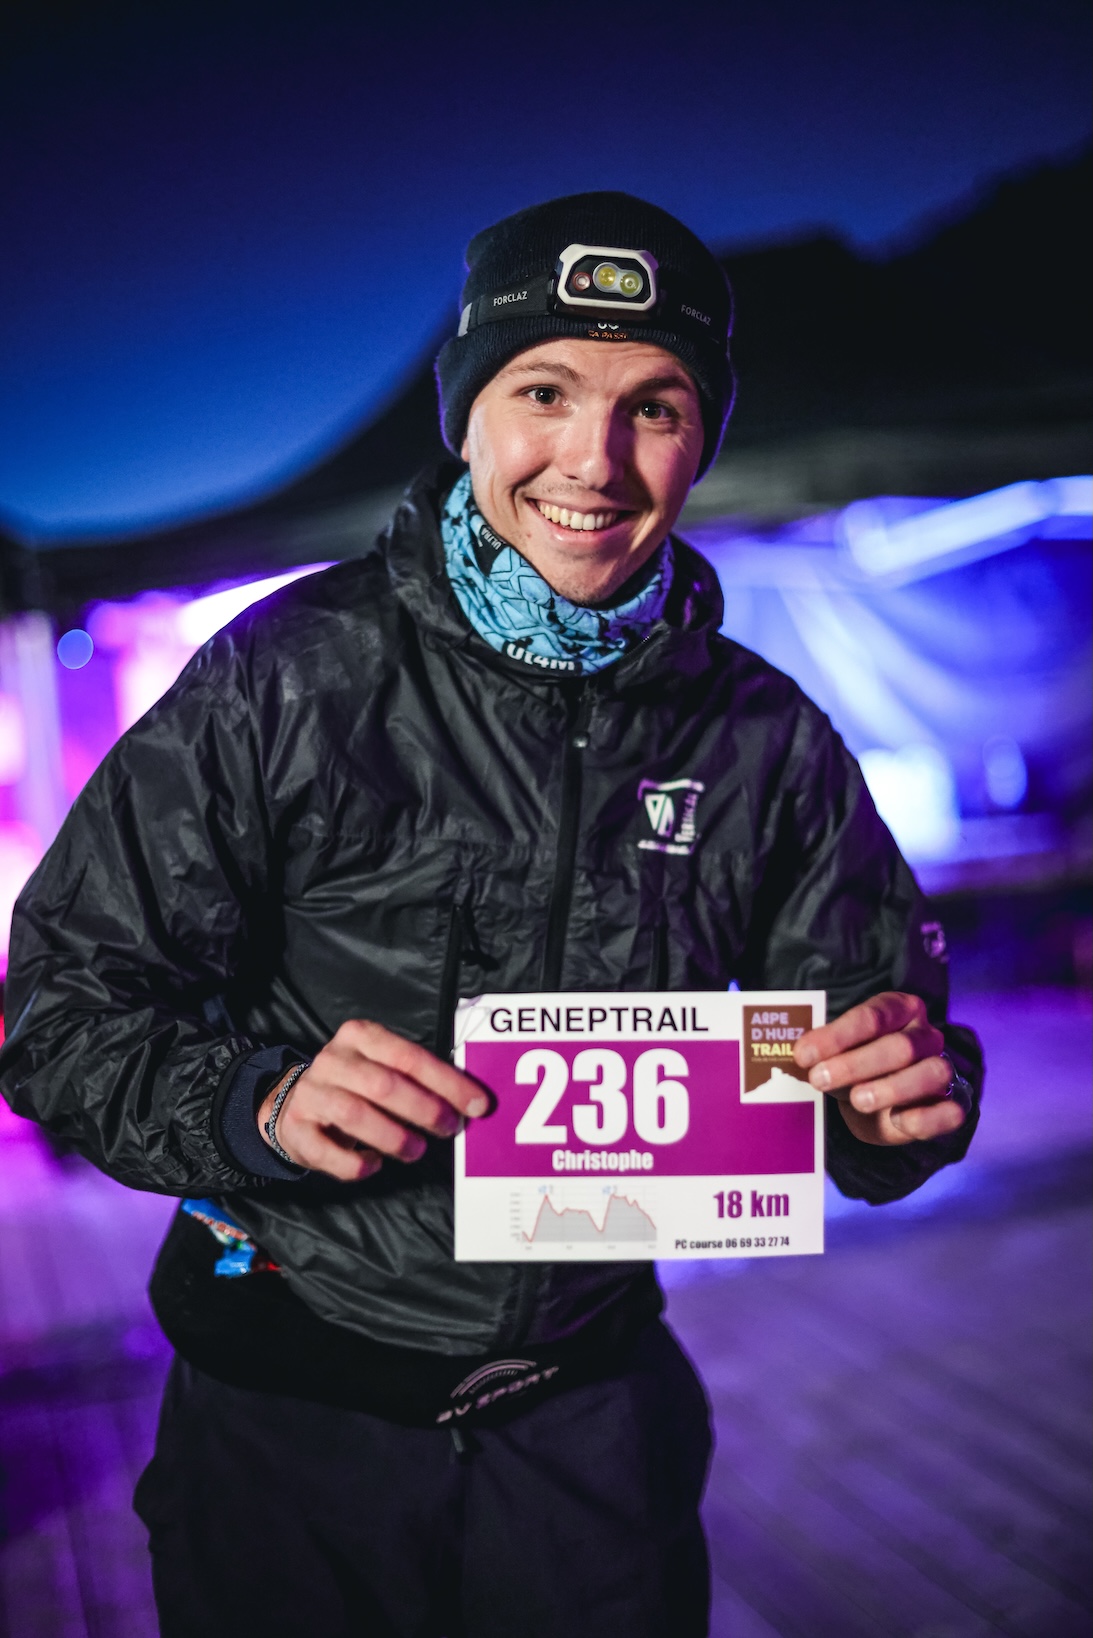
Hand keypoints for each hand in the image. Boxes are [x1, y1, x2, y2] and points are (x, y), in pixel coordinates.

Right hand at [257, 1019, 489, 1180]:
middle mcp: (332, 1059)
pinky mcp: (295, 1127)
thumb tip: (469, 1102)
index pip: (410, 1057)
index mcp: (361, 1037)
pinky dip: (355, 1163)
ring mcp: (310, 1092)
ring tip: (416, 1151)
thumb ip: (419, 1079)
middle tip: (449, 1129)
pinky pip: (328, 1150)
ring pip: (356, 1115)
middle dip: (424, 1110)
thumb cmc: (356, 1088)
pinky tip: (373, 1165)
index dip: (447, 1082)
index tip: (478, 1105)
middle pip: (384, 1084)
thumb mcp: (383, 1069)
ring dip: (394, 1138)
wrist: (295, 1105)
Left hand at [792, 991, 966, 1146]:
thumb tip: (800, 1056)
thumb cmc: (855, 1067)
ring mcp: (942, 1070)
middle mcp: (925, 1036)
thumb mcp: (837, 1054)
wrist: (881, 1104)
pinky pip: (950, 1111)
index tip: (804, 1055)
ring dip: (892, 1088)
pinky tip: (898, 1121)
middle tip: (820, 1079)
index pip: (873, 1016)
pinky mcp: (951, 1106)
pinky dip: (926, 1118)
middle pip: (901, 1046)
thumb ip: (823, 1052)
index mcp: (899, 1010)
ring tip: (858, 1100)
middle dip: (857, 1064)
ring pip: (931, 1073)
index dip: (837, 1036)